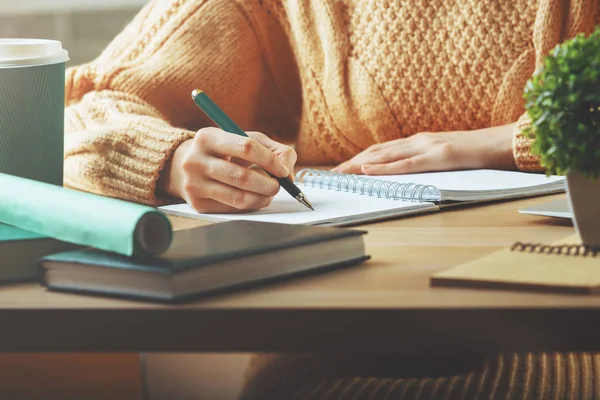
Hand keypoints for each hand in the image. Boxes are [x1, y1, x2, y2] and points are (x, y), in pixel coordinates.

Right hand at [160, 128, 296, 212]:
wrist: (187, 166)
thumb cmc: (225, 151)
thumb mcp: (245, 139)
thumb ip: (273, 150)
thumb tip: (288, 173)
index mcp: (208, 137)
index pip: (247, 147)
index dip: (270, 161)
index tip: (283, 171)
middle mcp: (196, 160)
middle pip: (242, 176)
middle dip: (268, 184)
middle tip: (279, 186)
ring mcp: (194, 184)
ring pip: (238, 197)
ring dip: (262, 198)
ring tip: (269, 193)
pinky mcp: (197, 203)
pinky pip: (232, 208)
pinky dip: (250, 205)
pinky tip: (254, 198)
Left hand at [332, 123, 517, 174]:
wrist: (500, 143)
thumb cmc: (473, 153)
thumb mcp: (443, 156)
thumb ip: (424, 160)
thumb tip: (404, 171)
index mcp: (418, 141)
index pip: (382, 150)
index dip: (359, 158)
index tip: (341, 168)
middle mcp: (418, 140)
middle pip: (377, 151)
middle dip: (352, 162)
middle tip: (332, 173)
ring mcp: (427, 146)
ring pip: (386, 155)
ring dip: (360, 164)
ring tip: (341, 172)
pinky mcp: (438, 156)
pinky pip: (406, 164)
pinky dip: (384, 167)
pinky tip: (367, 170)